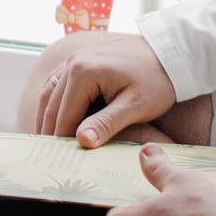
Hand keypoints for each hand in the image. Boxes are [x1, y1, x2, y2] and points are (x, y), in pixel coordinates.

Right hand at [33, 31, 177, 145]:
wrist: (169, 53)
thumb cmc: (156, 81)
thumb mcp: (135, 106)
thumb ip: (106, 124)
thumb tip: (82, 142)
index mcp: (83, 72)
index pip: (64, 115)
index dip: (60, 140)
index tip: (59, 162)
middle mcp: (73, 61)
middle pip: (52, 104)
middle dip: (48, 131)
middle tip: (47, 158)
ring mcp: (75, 57)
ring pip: (49, 92)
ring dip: (46, 116)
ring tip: (46, 141)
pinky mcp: (80, 58)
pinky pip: (58, 82)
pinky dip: (53, 101)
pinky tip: (55, 117)